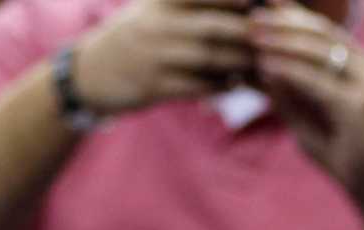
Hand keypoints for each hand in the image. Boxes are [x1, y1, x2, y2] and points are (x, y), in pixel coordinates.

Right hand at [73, 0, 254, 114]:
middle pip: (214, 26)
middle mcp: (158, 25)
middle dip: (247, 33)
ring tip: (257, 62)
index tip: (266, 2)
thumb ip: (192, 1)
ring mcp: (154, 57)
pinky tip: (234, 83)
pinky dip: (219, 85)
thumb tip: (246, 3)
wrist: (89, 73)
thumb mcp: (155, 6)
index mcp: (163, 1)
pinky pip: (195, 86)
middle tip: (274, 38)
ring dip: (238, 62)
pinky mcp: (151, 87)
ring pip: (208, 58)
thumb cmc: (136, 35)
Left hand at [249, 3, 363, 224]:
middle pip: (319, 33)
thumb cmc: (338, 150)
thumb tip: (256, 66)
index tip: (261, 5)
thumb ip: (285, 92)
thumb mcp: (303, 115)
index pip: (320, 29)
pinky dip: (291, 73)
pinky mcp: (358, 106)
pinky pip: (319, 83)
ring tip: (253, 37)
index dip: (291, 14)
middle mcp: (363, 65)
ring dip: (283, 42)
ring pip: (320, 52)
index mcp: (354, 62)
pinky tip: (267, 67)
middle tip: (250, 18)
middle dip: (283, 23)